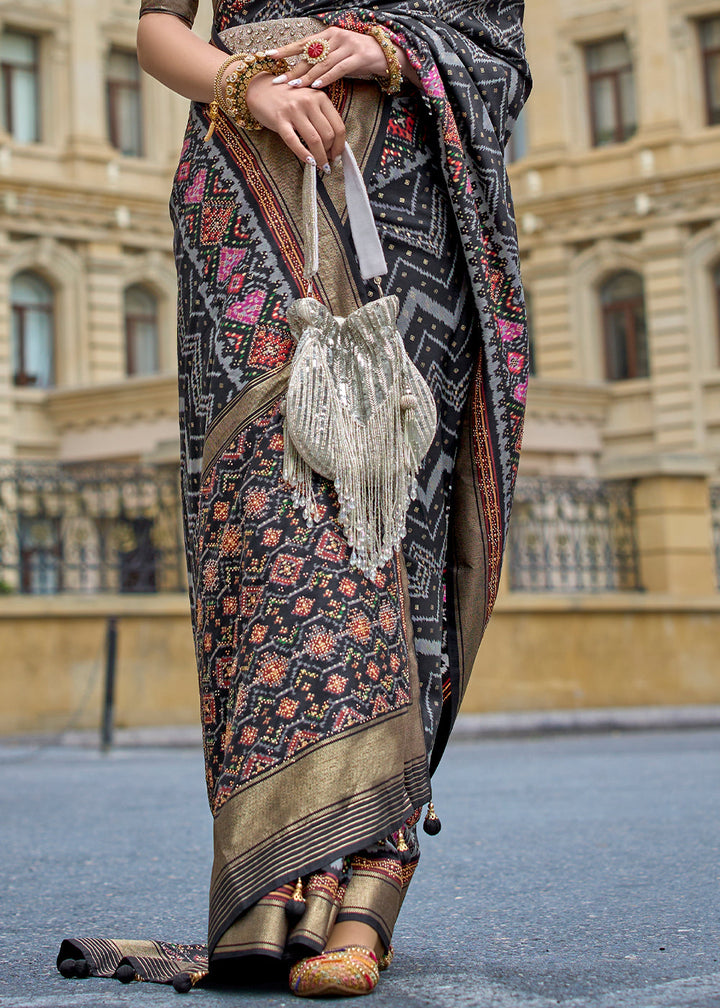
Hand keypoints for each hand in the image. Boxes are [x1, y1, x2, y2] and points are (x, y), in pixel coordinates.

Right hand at [245, 72, 345, 167]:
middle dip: (330, 153)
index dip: (340, 145)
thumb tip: (334, 144)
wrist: (261, 90)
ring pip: (314, 140)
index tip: (337, 156)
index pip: (338, 126)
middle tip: (327, 162)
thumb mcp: (309, 102)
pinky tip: (309, 162)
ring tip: (320, 166)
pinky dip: (304, 155)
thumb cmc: (288, 100)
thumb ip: (322, 117)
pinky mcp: (280, 120)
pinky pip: (294, 141)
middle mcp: (309, 101)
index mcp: (320, 97)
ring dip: (320, 157)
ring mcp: (294, 110)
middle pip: (328, 135)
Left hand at [266, 26, 388, 90]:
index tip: (269, 56)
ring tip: (294, 87)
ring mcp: (347, 45)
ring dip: (307, 76)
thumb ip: (323, 61)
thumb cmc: (359, 57)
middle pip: (310, 55)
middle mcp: (336, 37)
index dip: (286, 50)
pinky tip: (316, 86)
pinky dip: (327, 78)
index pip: (303, 43)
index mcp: (328, 35)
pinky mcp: (358, 56)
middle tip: (278, 80)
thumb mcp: (339, 56)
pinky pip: (339, 68)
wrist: (386, 54)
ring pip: (323, 63)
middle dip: (292, 69)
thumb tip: (302, 73)